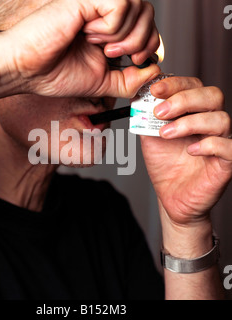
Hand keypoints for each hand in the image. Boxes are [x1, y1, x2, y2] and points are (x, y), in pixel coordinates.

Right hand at [3, 0, 159, 97]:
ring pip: (138, 7)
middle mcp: (104, 12)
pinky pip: (120, 5)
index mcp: (108, 29)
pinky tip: (90, 33)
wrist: (27, 70)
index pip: (147, 24)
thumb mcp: (102, 83)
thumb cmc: (56, 74)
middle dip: (141, 41)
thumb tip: (154, 72)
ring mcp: (96, 2)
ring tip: (99, 44)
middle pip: (148, 12)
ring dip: (125, 36)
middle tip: (113, 54)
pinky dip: (112, 27)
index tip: (135, 61)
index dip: (150, 44)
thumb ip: (129, 80)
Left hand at [141, 77, 231, 226]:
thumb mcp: (149, 136)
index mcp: (193, 112)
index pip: (193, 86)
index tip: (154, 90)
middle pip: (212, 96)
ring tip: (166, 133)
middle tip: (160, 112)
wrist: (170, 195)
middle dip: (183, 99)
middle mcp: (210, 123)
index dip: (175, 84)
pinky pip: (229, 147)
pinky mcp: (226, 163)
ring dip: (190, 122)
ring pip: (221, 119)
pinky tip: (191, 150)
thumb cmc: (164, 165)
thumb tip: (138, 94)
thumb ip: (146, 117)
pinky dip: (209, 145)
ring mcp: (220, 141)